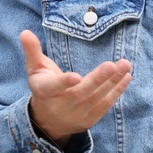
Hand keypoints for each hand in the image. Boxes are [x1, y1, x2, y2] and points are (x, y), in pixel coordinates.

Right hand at [19, 29, 131, 144]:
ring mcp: (76, 115)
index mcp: (44, 92)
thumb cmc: (43, 86)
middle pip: (80, 93)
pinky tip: (126, 77)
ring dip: (113, 82)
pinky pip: (105, 106)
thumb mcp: (34, 69)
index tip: (77, 76)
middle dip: (97, 79)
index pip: (53, 87)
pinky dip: (117, 91)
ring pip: (96, 99)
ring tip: (125, 65)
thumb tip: (25, 32)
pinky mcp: (89, 120)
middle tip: (113, 65)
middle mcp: (60, 106)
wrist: (48, 120)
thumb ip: (32, 50)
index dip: (64, 82)